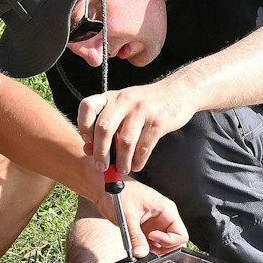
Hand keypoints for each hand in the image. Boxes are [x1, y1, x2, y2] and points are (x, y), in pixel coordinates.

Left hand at [78, 77, 197, 174]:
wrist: (179, 92)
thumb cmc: (146, 104)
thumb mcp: (123, 107)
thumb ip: (107, 124)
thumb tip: (89, 150)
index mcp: (111, 97)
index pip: (88, 106)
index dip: (83, 126)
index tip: (87, 142)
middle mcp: (124, 100)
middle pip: (104, 128)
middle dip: (100, 152)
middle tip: (101, 167)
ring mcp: (142, 110)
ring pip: (125, 141)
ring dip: (121, 161)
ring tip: (122, 170)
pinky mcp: (159, 121)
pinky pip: (144, 147)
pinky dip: (138, 160)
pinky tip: (136, 165)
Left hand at [110, 181, 187, 258]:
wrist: (104, 190)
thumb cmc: (118, 193)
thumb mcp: (128, 216)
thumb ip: (135, 236)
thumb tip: (141, 252)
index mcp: (166, 210)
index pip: (181, 234)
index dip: (168, 241)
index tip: (151, 237)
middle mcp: (163, 218)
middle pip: (175, 242)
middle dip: (163, 249)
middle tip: (147, 247)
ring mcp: (155, 224)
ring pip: (163, 245)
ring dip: (154, 250)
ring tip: (140, 246)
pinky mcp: (146, 229)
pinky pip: (151, 244)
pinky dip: (145, 248)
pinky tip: (136, 245)